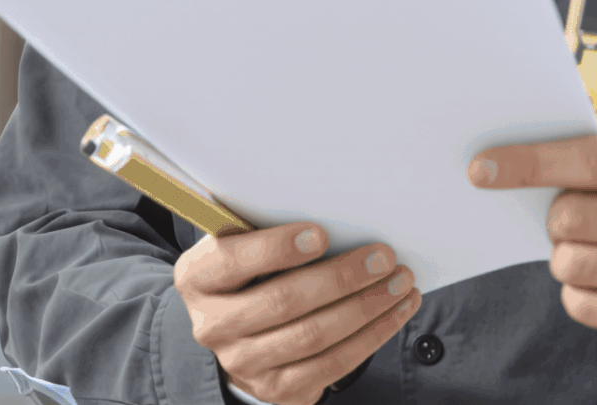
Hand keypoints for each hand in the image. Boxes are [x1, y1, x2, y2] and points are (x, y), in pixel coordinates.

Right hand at [175, 224, 420, 404]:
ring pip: (313, 336)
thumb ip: (265, 227)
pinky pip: (332, 365)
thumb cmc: (249, 271)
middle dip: (340, 279)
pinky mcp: (277, 389)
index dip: (277, 249)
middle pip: (282, 301)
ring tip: (399, 283)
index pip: (232, 261)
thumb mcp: (240, 243)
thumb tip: (332, 209)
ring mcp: (243, 363)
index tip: (322, 234)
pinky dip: (370, 337)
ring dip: (366, 308)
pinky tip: (394, 313)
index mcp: (197, 278)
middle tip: (382, 258)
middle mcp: (212, 325)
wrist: (237, 331)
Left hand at [469, 121, 596, 340]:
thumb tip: (533, 129)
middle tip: (567, 212)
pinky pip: (582, 305)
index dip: (531, 163)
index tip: (483, 168)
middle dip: (554, 214)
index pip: (593, 160)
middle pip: (573, 217)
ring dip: (564, 252)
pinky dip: (577, 289)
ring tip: (587, 243)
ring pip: (571, 263)